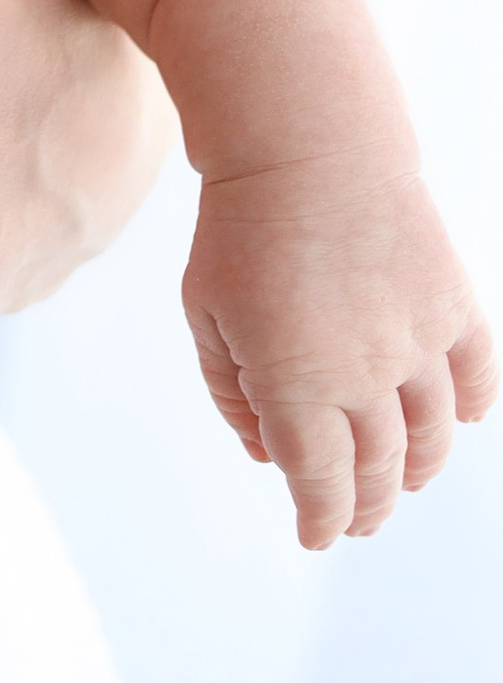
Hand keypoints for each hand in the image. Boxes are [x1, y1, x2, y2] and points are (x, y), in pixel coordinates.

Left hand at [182, 148, 496, 545]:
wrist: (306, 146)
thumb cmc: (241, 231)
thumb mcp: (206, 312)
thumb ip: (233, 391)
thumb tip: (267, 453)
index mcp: (294, 382)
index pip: (320, 483)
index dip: (321, 519)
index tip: (317, 535)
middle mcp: (365, 374)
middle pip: (377, 471)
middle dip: (364, 506)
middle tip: (356, 520)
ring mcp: (417, 342)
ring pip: (432, 438)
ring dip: (417, 470)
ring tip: (401, 481)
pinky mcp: (454, 306)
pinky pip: (476, 380)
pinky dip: (470, 410)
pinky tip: (458, 421)